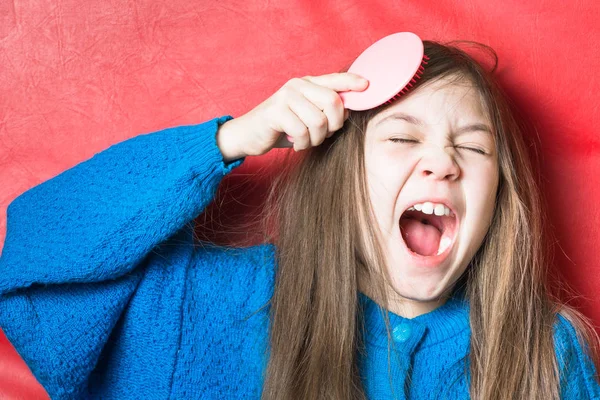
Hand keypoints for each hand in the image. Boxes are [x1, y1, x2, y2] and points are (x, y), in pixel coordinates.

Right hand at [216, 73, 367, 161]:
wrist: (248, 136)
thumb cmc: (281, 128)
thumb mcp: (306, 118)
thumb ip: (325, 112)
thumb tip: (349, 111)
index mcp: (307, 84)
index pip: (335, 79)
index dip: (352, 82)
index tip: (368, 86)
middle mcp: (297, 85)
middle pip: (333, 102)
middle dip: (334, 125)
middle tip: (323, 135)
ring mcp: (285, 96)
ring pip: (319, 121)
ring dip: (316, 138)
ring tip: (306, 140)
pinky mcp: (276, 111)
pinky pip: (302, 131)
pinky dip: (302, 143)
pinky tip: (295, 144)